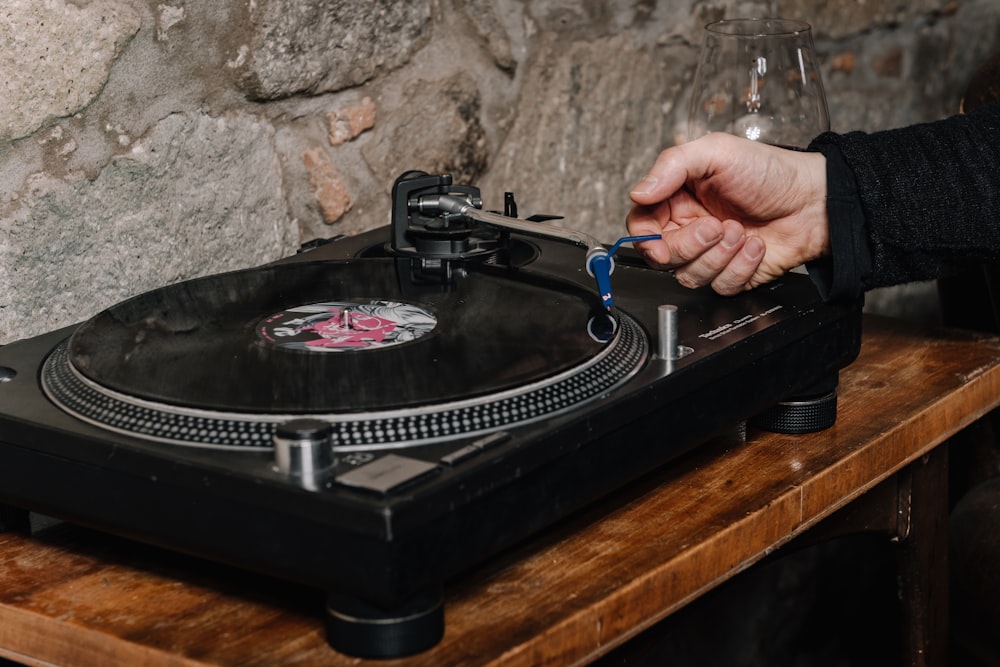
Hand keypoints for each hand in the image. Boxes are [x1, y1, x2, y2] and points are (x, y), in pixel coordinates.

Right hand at [626, 133, 830, 294]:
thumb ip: (671, 166)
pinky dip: (741, 267)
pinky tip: (756, 245)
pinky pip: (720, 286)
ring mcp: (710, 253)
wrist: (815, 200)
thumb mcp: (716, 151)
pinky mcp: (732, 273)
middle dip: (690, 245)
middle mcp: (689, 227)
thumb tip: (637, 193)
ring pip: (689, 276)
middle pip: (662, 256)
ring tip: (741, 232)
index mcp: (677, 198)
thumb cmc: (769, 171)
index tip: (656, 240)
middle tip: (716, 226)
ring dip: (718, 256)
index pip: (641, 226)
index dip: (645, 237)